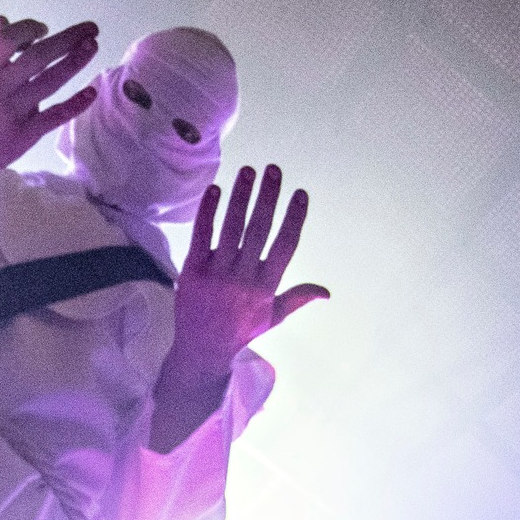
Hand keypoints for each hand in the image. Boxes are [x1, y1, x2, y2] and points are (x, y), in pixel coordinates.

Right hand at [0, 17, 100, 188]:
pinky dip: (74, 104)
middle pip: (36, 57)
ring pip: (48, 83)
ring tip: (92, 46)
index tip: (44, 29)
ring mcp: (12, 113)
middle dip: (67, 40)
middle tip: (90, 29)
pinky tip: (91, 92)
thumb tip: (4, 20)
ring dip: (74, 63)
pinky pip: (53, 116)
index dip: (29, 28)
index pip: (7, 40)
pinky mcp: (23, 135)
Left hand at [167, 164, 327, 376]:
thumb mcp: (272, 317)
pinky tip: (215, 189)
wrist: (200, 349)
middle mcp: (242, 278)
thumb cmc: (240, 330)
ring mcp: (216, 274)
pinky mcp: (192, 271)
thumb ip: (298, 298)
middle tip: (274, 169)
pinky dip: (207, 211)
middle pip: (259, 229)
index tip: (300, 193)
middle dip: (267, 197)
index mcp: (266, 286)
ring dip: (240, 196)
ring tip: (248, 171)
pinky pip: (201, 235)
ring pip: (231, 227)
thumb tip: (327, 292)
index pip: (285, 245)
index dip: (293, 217)